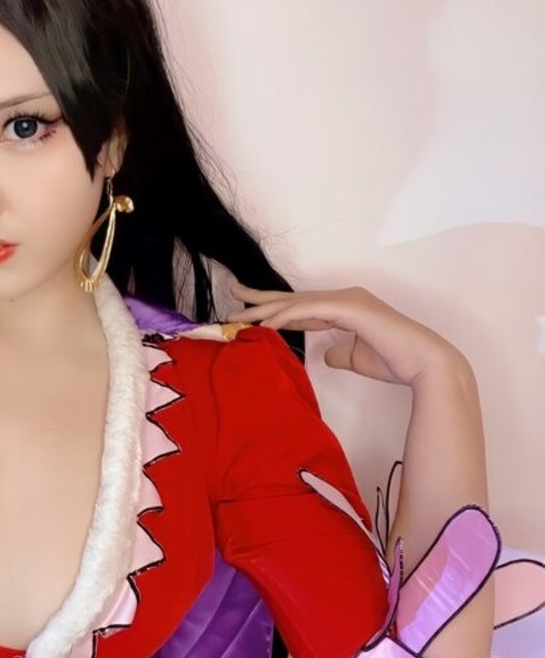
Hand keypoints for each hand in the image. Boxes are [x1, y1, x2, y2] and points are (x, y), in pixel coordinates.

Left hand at [226, 282, 464, 387]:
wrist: (423, 364)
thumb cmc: (395, 361)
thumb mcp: (355, 358)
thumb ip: (338, 352)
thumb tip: (325, 355)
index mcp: (345, 307)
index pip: (302, 306)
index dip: (275, 307)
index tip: (249, 309)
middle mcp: (344, 298)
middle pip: (294, 298)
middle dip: (262, 298)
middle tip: (233, 293)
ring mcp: (348, 300)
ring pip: (298, 301)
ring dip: (267, 308)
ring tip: (240, 315)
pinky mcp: (351, 308)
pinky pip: (310, 310)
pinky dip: (287, 316)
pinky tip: (266, 325)